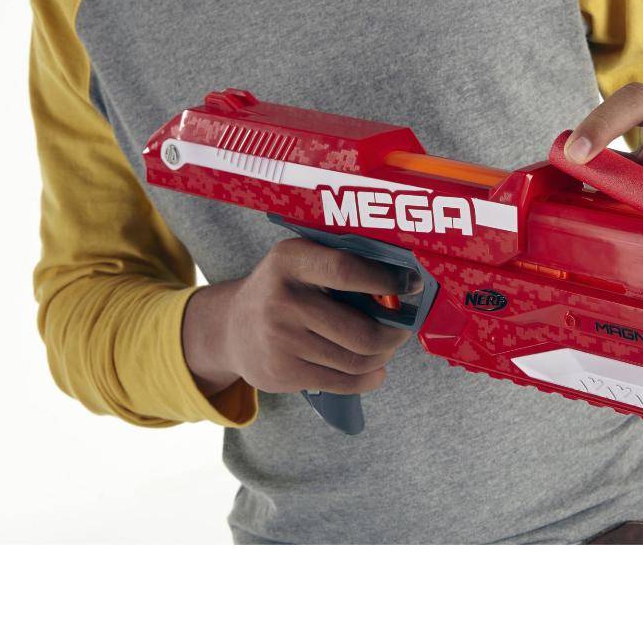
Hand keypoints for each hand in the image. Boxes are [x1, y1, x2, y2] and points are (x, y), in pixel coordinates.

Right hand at [182, 238, 419, 397]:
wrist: (230, 328)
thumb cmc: (284, 290)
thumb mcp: (301, 262)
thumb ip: (341, 266)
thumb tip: (401, 289)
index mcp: (290, 260)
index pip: (347, 270)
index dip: (386, 281)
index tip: (411, 286)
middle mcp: (282, 300)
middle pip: (361, 331)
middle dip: (393, 335)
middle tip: (402, 331)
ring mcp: (280, 340)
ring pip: (356, 361)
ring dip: (382, 357)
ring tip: (386, 349)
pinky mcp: (282, 373)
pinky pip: (341, 383)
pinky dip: (368, 379)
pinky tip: (376, 371)